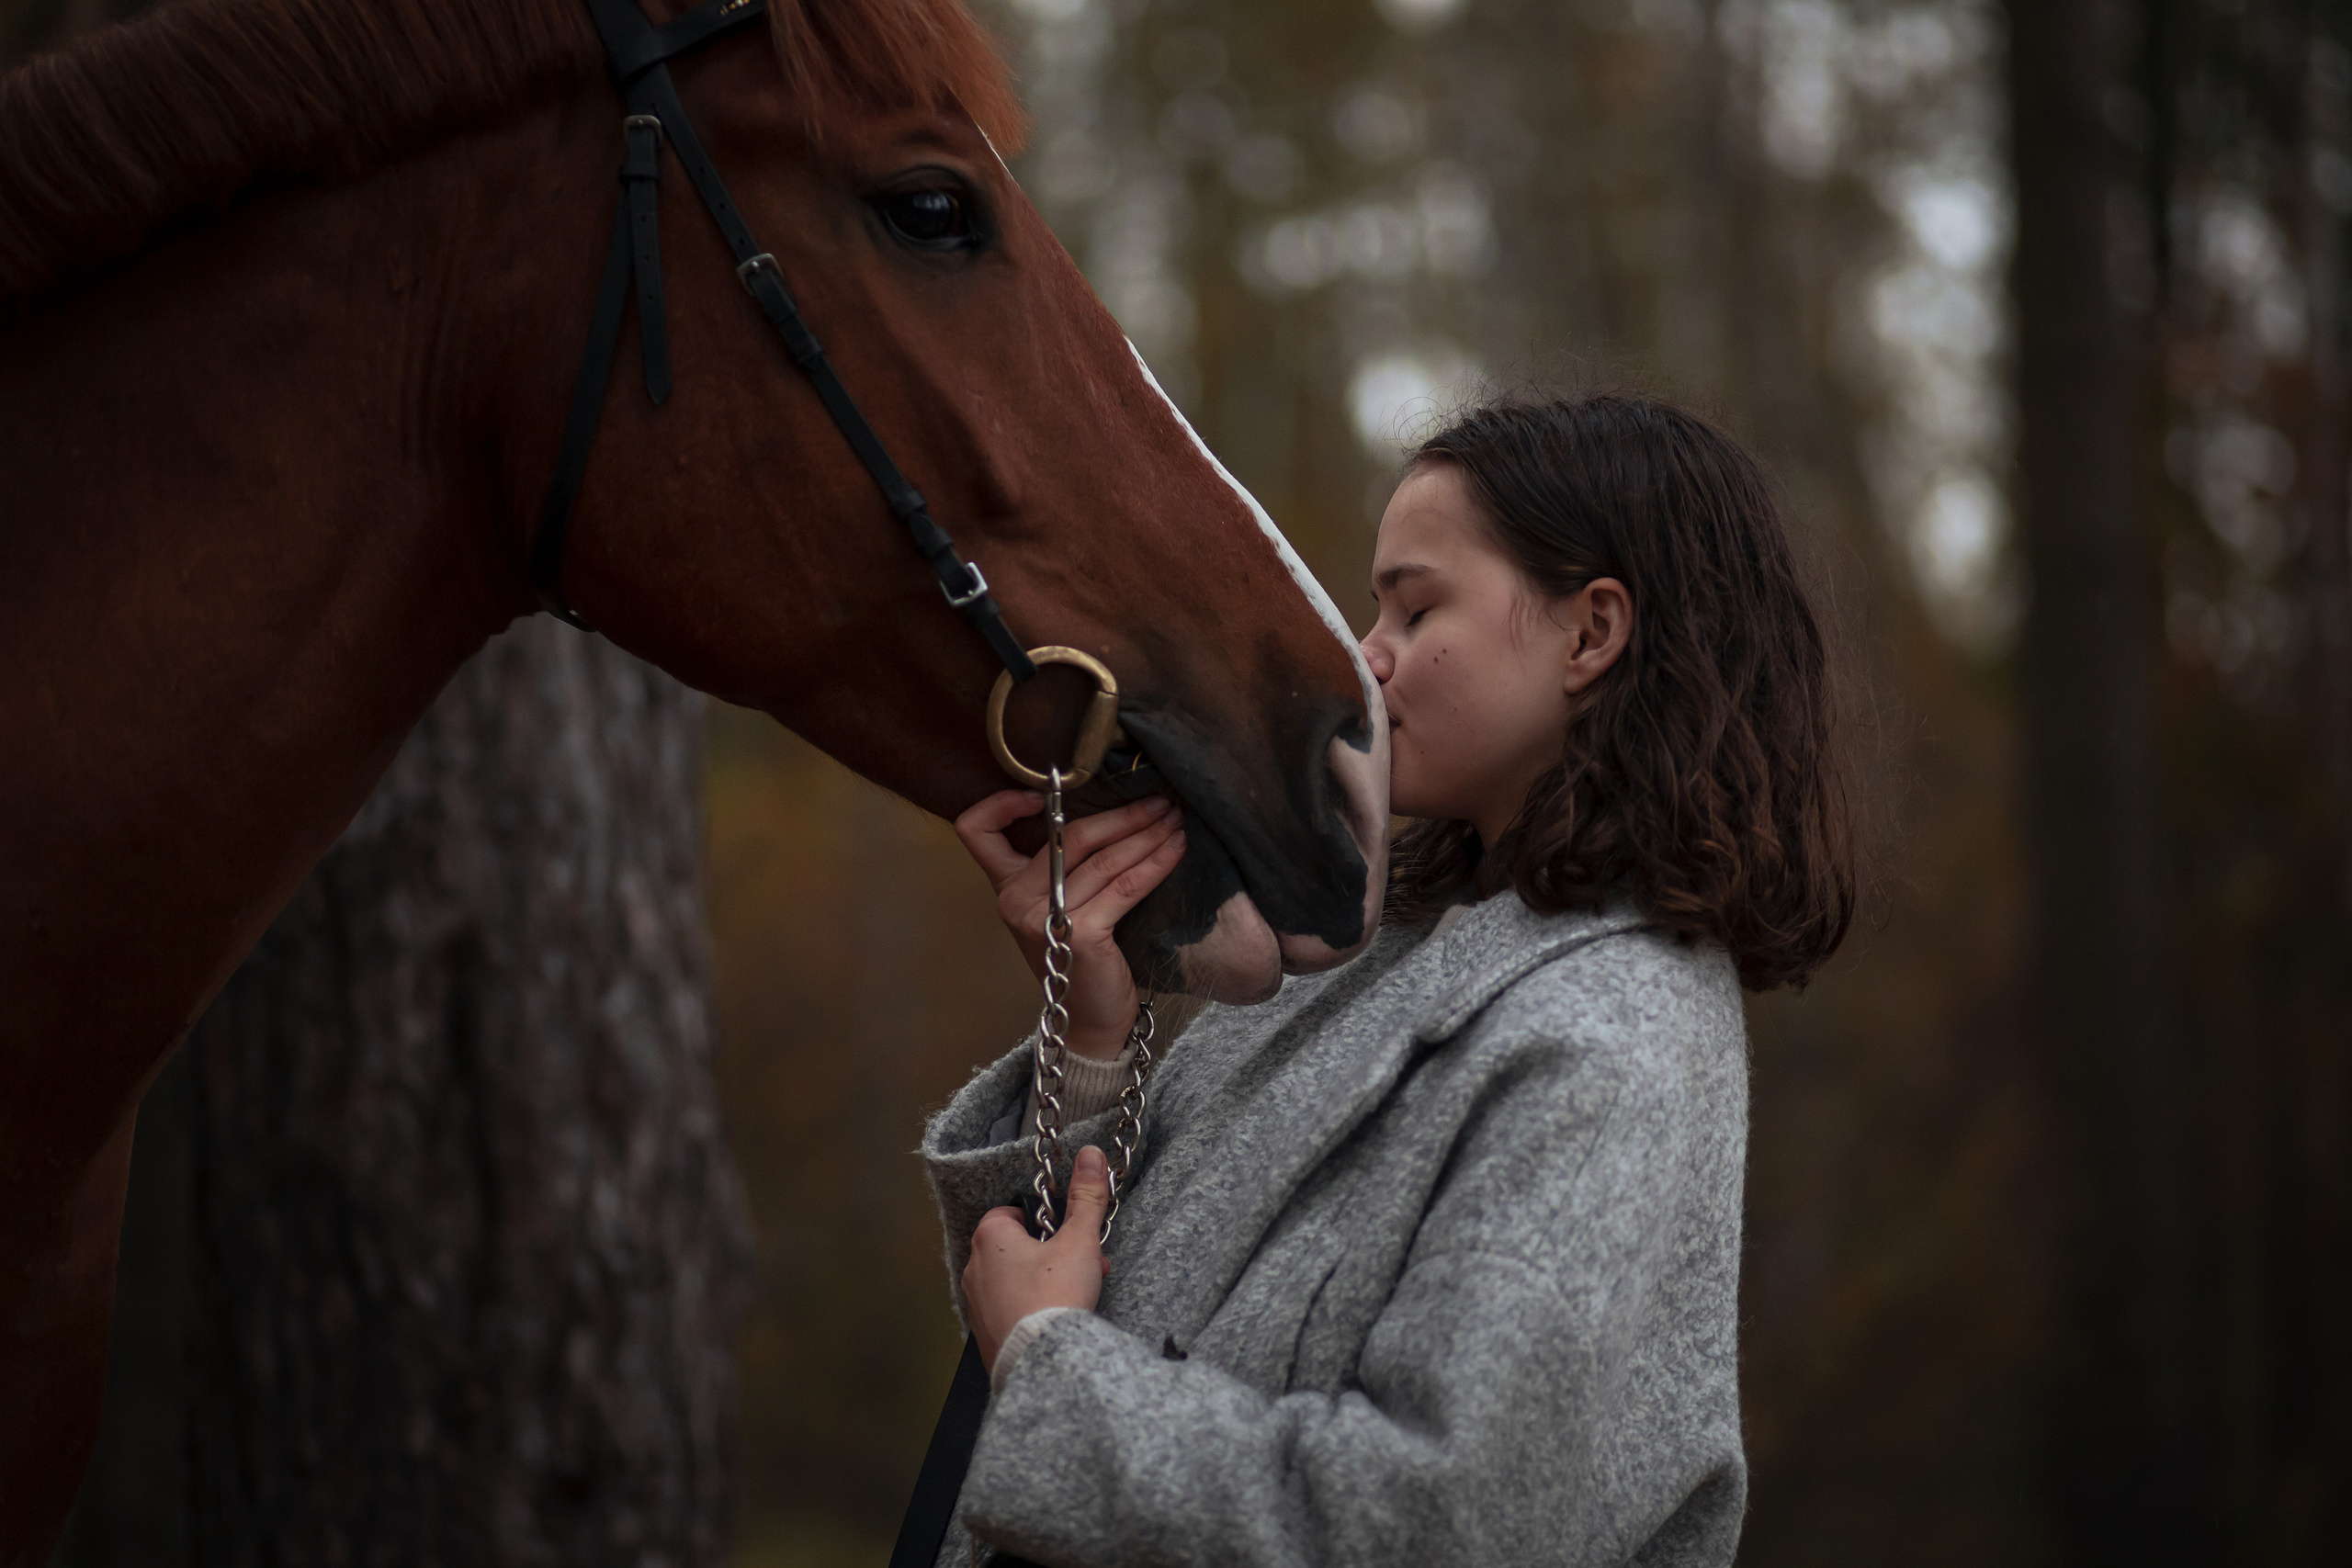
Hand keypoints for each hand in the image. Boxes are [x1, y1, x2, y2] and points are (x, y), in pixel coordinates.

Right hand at [953, 791, 1186, 1057]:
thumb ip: (1064, 868)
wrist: (1089, 1021)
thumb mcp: (1058, 909)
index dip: (1001, 804)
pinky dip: (1157, 863)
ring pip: (1106, 858)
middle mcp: (1016, 899)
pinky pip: (1126, 885)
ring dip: (1148, 834)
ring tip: (1176, 821)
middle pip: (1070, 836)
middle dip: (1123, 814)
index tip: (1044, 796)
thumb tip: (1112, 814)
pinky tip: (1177, 849)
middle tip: (1160, 802)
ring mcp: (1046, 917)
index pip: (976, 831)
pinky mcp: (1081, 933)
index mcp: (1005, 887)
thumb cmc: (1079, 960)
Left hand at [963, 1145, 1114, 1371]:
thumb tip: (1090, 1155)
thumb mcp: (1079, 1241)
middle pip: (1018, 1247)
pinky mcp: (984, 1333)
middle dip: (1054, 1254)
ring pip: (1015, 1279)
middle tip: (1084, 1266)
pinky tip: (1055, 1318)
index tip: (1070, 1236)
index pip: (1014, 1212)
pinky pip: (1009, 1309)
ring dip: (1044, 1281)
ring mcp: (976, 1303)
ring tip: (1076, 1295)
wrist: (1041, 1361)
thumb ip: (1086, 1197)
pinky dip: (1031, 1308)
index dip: (1047, 1221)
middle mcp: (974, 1268)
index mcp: (990, 1237)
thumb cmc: (1055, 1296)